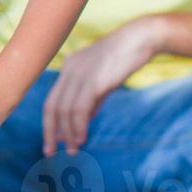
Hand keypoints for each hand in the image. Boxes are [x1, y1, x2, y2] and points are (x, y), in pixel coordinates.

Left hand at [42, 16, 165, 155]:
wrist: (142, 39)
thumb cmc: (126, 59)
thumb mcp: (103, 82)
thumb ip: (91, 102)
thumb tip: (80, 126)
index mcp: (69, 67)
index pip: (51, 100)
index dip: (49, 123)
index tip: (51, 142)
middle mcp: (69, 69)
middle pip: (51, 106)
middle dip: (50, 132)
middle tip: (50, 152)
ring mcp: (79, 73)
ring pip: (65, 110)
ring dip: (68, 133)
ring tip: (73, 150)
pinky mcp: (93, 80)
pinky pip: (79, 109)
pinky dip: (78, 126)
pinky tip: (81, 139)